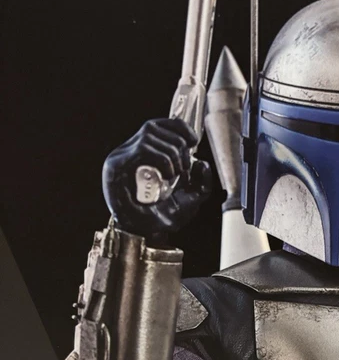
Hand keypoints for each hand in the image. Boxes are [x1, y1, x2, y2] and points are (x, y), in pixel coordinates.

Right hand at [102, 118, 211, 235]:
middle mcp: (128, 152)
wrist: (146, 234)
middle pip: (154, 126)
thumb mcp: (191, 198)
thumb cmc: (164, 218)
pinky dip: (162, 160)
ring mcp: (120, 157)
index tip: (193, 142)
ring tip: (174, 175)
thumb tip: (200, 162)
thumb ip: (201, 180)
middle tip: (183, 169)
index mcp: (143, 154)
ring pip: (150, 134)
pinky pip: (144, 148)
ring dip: (172, 155)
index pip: (158, 124)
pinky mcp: (117, 166)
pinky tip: (166, 176)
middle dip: (178, 145)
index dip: (178, 127)